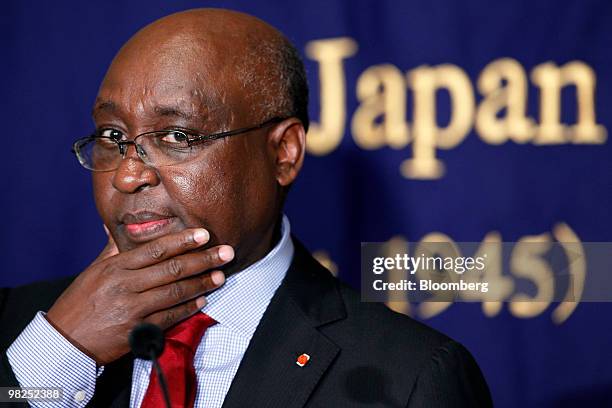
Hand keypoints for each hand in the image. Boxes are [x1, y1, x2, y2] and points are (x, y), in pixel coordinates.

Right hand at [46, 227, 232, 364]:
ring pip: (174, 292)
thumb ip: (113, 251)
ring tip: (220, 276)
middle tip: (226, 252)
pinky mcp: (136, 331)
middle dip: (202, 260)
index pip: (155, 249)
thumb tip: (122, 230)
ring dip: (201, 283)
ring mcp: (131, 309)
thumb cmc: (80, 303)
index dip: (183, 241)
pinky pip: (169, 317)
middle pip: (171, 269)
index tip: (204, 235)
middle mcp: (124, 285)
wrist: (63, 340)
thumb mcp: (94, 272)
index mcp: (115, 267)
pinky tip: (202, 300)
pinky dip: (188, 308)